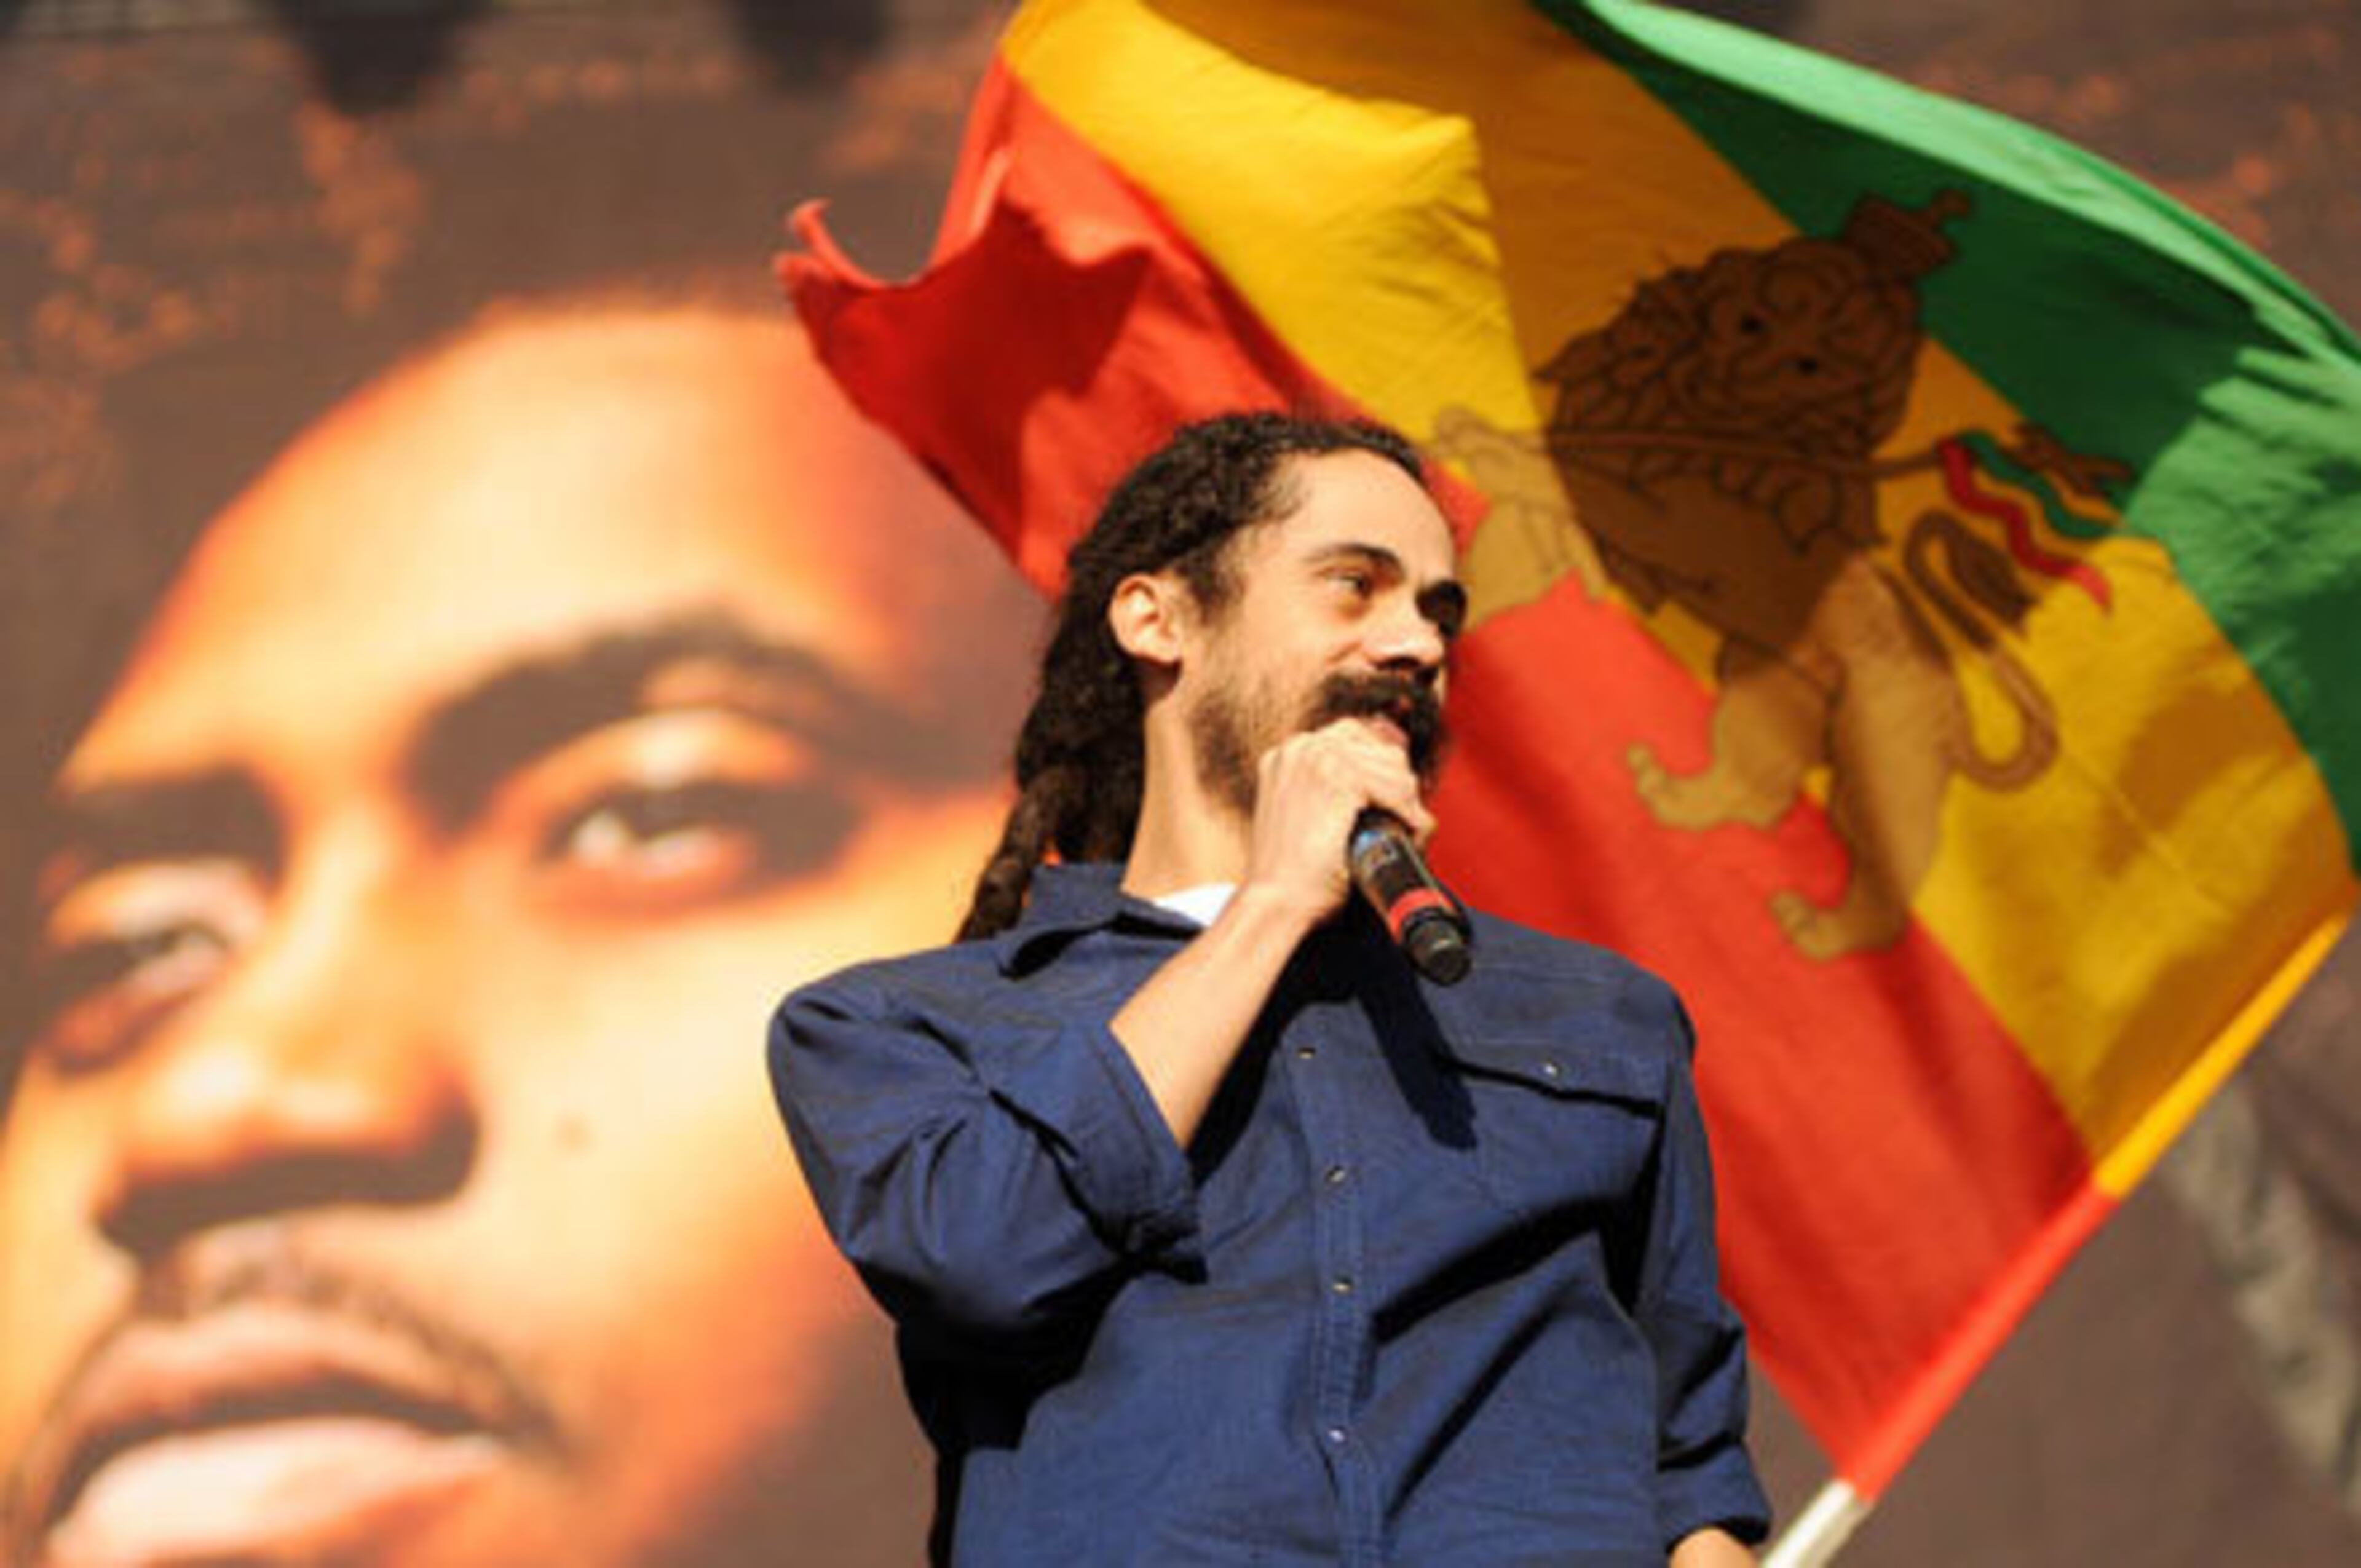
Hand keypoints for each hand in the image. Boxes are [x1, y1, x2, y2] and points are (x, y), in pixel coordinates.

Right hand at [1240, 717, 1432, 927]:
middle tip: (1404, 818)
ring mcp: (1316, 759)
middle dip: (1399, 781)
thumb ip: (1332, 795)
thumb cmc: (1292, 875)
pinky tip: (1409, 831)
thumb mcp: (1305, 820)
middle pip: (1378, 745)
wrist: (1277, 902)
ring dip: (1408, 800)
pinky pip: (1396, 787)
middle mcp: (1299, 748)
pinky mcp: (1336, 779)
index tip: (1397, 794)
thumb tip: (1384, 781)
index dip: (1382, 765)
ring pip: (1392, 765)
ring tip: (1407, 829)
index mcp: (1289, 755)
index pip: (1355, 736)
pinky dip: (1410, 812)